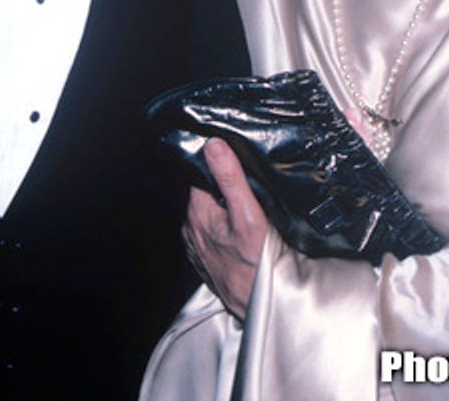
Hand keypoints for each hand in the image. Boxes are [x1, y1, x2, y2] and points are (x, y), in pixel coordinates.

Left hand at [183, 139, 268, 319]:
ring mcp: (197, 245)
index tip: (236, 159)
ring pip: (208, 212)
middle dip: (222, 185)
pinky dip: (224, 225)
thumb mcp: (248, 214)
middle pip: (204, 192)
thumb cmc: (255, 263)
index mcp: (197, 213)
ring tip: (248, 206)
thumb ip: (231, 178)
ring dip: (223, 206)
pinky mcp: (206, 258)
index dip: (218, 163)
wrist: (258, 304)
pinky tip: (242, 229)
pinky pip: (212, 231)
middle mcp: (191, 228)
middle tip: (248, 183)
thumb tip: (214, 145)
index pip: (200, 174)